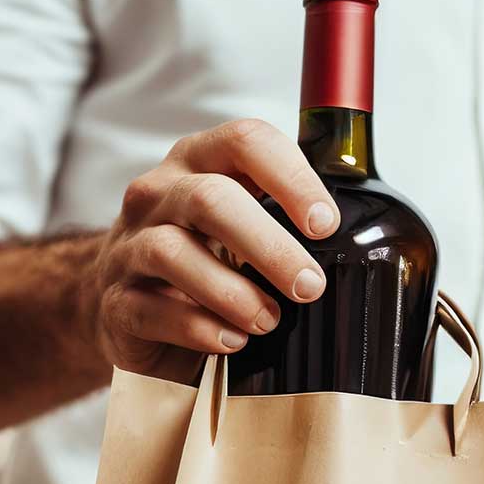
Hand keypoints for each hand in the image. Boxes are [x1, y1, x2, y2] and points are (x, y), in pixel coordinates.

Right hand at [80, 118, 338, 380]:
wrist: (125, 305)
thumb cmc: (204, 259)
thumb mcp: (242, 224)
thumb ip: (287, 218)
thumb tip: (368, 247)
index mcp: (200, 162)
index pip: (245, 141)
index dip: (291, 177)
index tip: (325, 224)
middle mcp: (159, 194)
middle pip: (211, 200)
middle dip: (269, 245)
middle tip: (309, 286)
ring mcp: (129, 246)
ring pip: (172, 253)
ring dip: (231, 291)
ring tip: (269, 321)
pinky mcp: (115, 301)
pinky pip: (150, 309)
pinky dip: (198, 329)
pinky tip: (232, 342)